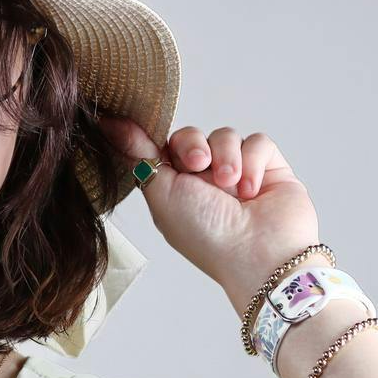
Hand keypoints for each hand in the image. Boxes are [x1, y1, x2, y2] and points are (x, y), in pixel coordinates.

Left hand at [101, 118, 320, 302]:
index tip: (157, 141)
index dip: (161, 140)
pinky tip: (252, 190)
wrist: (259, 254)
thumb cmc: (206, 234)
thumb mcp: (162, 192)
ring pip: (226, 135)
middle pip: (191, 136)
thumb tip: (108, 123)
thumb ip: (138, 154)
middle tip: (200, 165)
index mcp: (175, 188)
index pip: (163, 147)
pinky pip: (258, 142)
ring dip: (226, 157)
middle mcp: (205, 181)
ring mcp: (238, 174)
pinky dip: (253, 162)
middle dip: (193, 146)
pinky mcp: (269, 169)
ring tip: (230, 186)